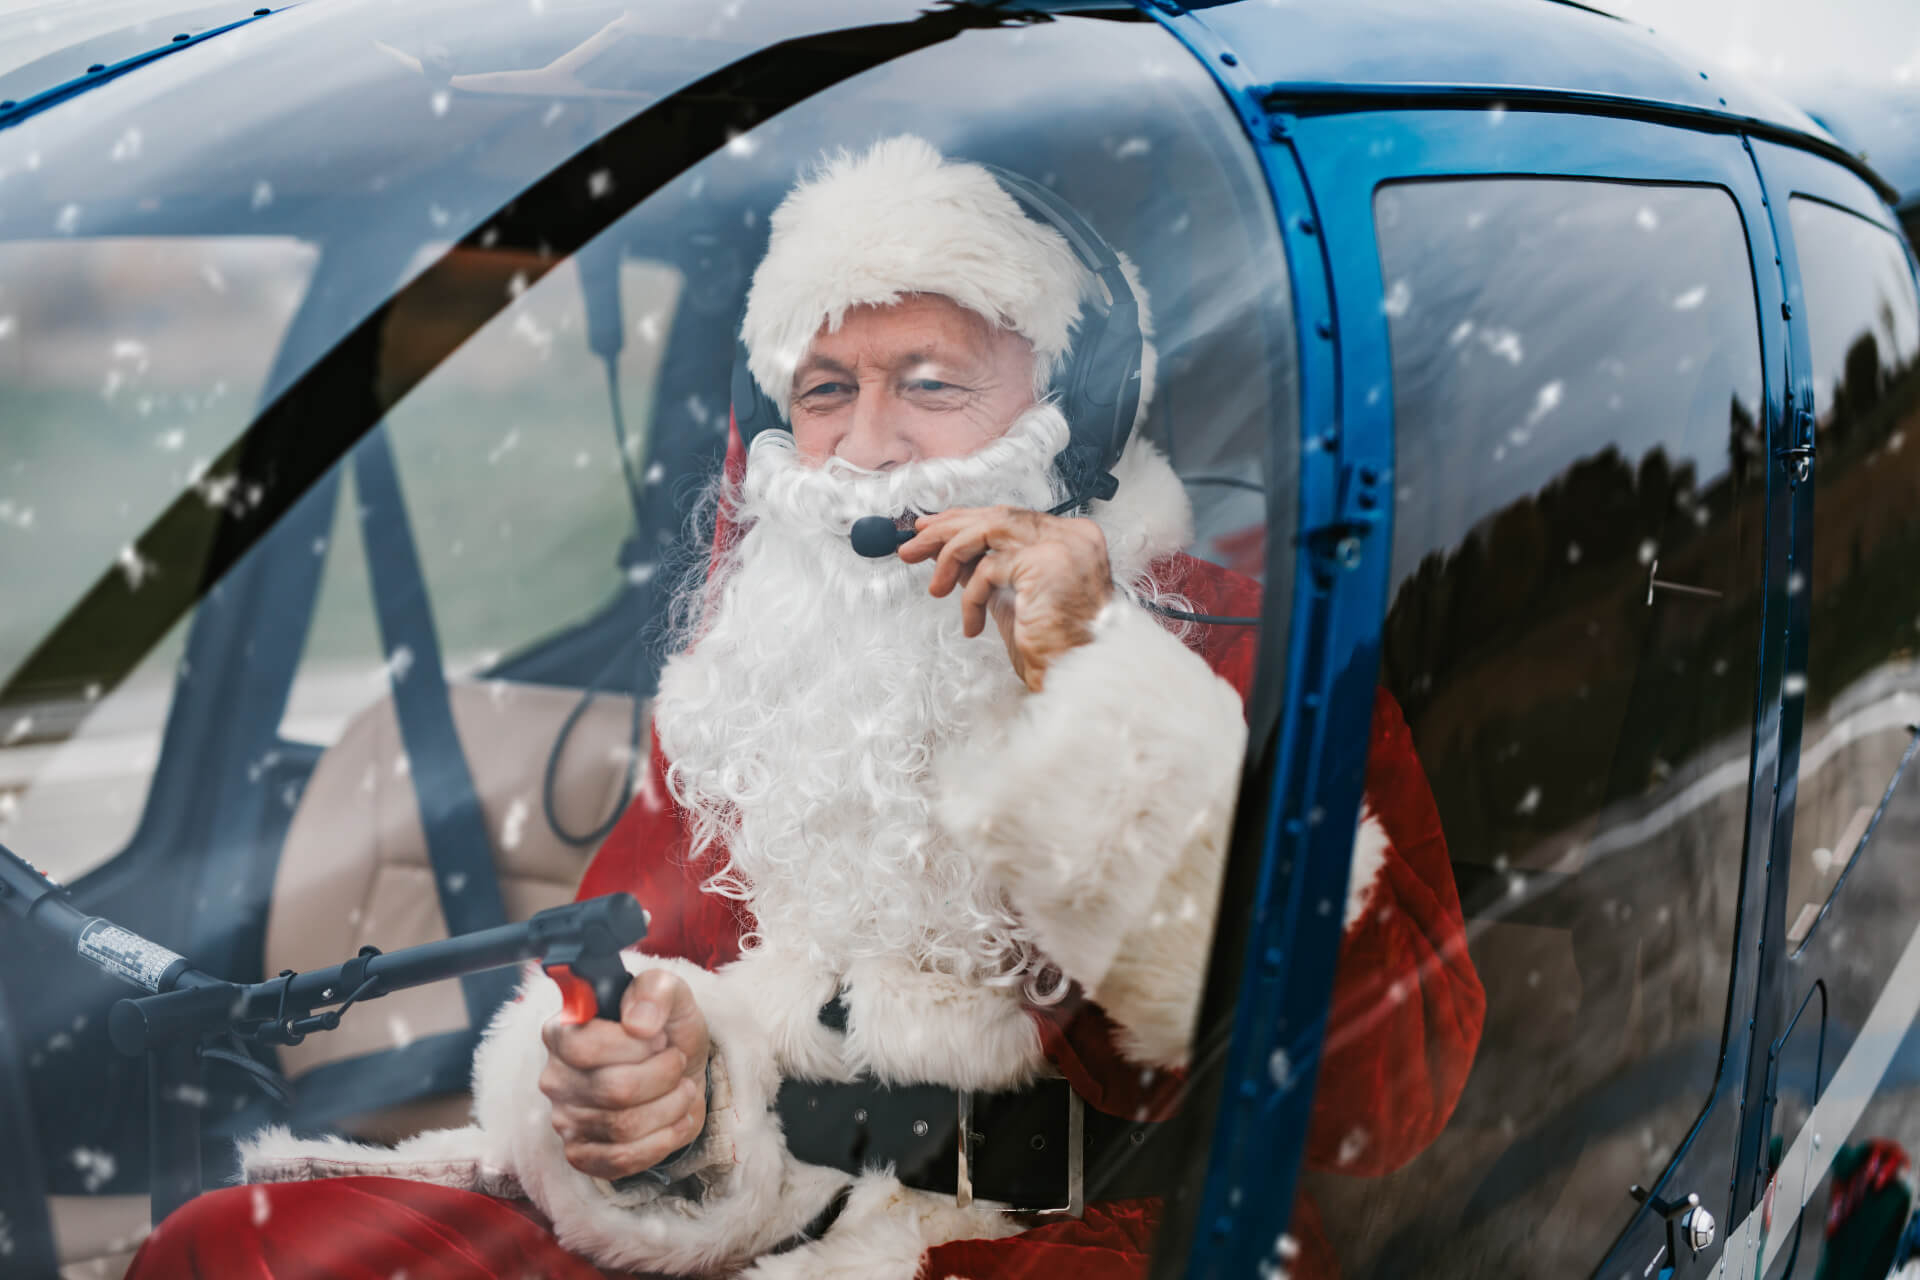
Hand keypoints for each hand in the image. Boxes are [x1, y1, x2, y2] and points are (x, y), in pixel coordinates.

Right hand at [539, 968, 709, 1181]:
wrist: (678, 1071)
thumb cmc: (665, 1029)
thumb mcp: (670, 993)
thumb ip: (654, 991)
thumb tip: (637, 1022)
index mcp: (562, 1032)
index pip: (586, 1047)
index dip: (634, 1046)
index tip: (659, 1037)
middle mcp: (555, 1078)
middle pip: (614, 1090)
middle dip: (664, 1075)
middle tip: (677, 1061)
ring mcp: (565, 1120)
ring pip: (624, 1126)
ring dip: (670, 1106)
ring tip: (682, 1088)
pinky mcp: (582, 1154)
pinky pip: (622, 1160)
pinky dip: (662, 1141)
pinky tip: (676, 1120)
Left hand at [898, 505, 1111, 691]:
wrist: (1080, 676)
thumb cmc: (1056, 647)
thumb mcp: (1015, 598)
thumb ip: (990, 569)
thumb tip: (952, 553)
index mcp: (1071, 539)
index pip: (1010, 517)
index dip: (966, 521)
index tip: (935, 530)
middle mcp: (1070, 536)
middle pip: (997, 517)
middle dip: (948, 529)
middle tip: (915, 546)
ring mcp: (1060, 545)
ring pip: (988, 529)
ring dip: (949, 553)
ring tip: (934, 584)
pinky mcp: (1044, 563)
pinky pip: (988, 569)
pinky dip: (970, 596)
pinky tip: (972, 622)